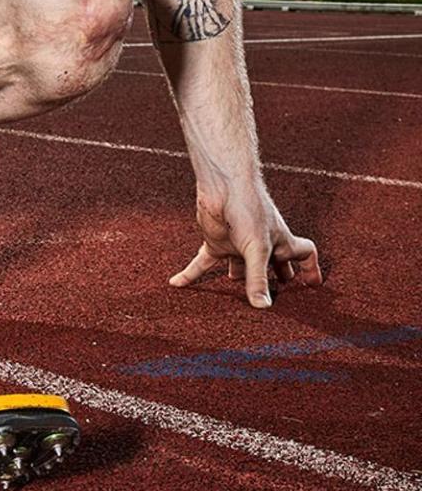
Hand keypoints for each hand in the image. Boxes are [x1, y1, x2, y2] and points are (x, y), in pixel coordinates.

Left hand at [170, 182, 322, 307]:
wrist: (221, 184)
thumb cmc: (248, 206)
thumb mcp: (257, 247)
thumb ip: (258, 278)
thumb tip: (263, 307)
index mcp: (280, 241)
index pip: (304, 254)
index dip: (311, 268)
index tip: (313, 285)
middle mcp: (261, 244)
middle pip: (272, 267)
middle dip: (275, 282)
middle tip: (278, 302)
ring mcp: (238, 244)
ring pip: (239, 269)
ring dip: (238, 282)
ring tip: (238, 304)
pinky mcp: (215, 242)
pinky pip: (202, 263)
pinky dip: (191, 274)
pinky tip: (177, 284)